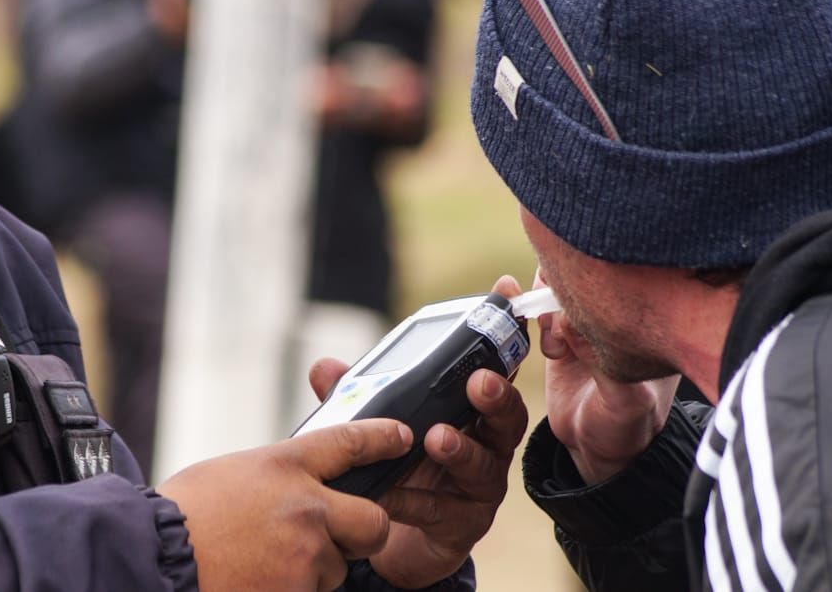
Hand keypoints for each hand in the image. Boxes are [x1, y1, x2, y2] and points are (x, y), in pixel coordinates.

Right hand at [158, 419, 413, 590]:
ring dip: (309, 570)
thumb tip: (295, 489)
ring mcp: (305, 555)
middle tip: (339, 537)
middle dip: (365, 531)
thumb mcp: (229, 475)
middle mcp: (305, 506)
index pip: (349, 443)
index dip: (381, 439)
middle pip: (373, 521)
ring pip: (335, 567)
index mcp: (284, 465)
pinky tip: (255, 582)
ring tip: (259, 565)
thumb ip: (273, 479)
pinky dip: (289, 591)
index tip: (401, 438)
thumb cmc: (179, 516)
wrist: (151, 560)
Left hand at [307, 276, 529, 588]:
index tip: (506, 293)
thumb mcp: (375, 425)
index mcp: (470, 410)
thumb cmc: (396, 466)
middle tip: (478, 380)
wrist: (394, 539)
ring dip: (460, 449)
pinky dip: (416, 501)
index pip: (495, 367)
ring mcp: (479, 487)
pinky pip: (443, 513)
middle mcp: (486, 445)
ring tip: (437, 436)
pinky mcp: (462, 526)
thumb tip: (324, 367)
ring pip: (482, 465)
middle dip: (496, 395)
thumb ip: (355, 397)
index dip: (504, 334)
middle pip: (506, 417)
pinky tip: (391, 494)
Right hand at [536, 268, 676, 483]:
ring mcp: (589, 320)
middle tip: (557, 323)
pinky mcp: (564, 332)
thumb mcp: (625, 401)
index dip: (592, 284)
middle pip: (586, 270)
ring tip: (555, 343)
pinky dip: (535, 320)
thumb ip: (603, 362)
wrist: (600, 450)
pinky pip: (541, 307)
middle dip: (562, 288)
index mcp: (649, 323)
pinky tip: (551, 352)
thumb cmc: (626, 429)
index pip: (623, 278)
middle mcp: (619, 313)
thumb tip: (569, 320)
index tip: (575, 310)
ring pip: (558, 284)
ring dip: (545, 305)